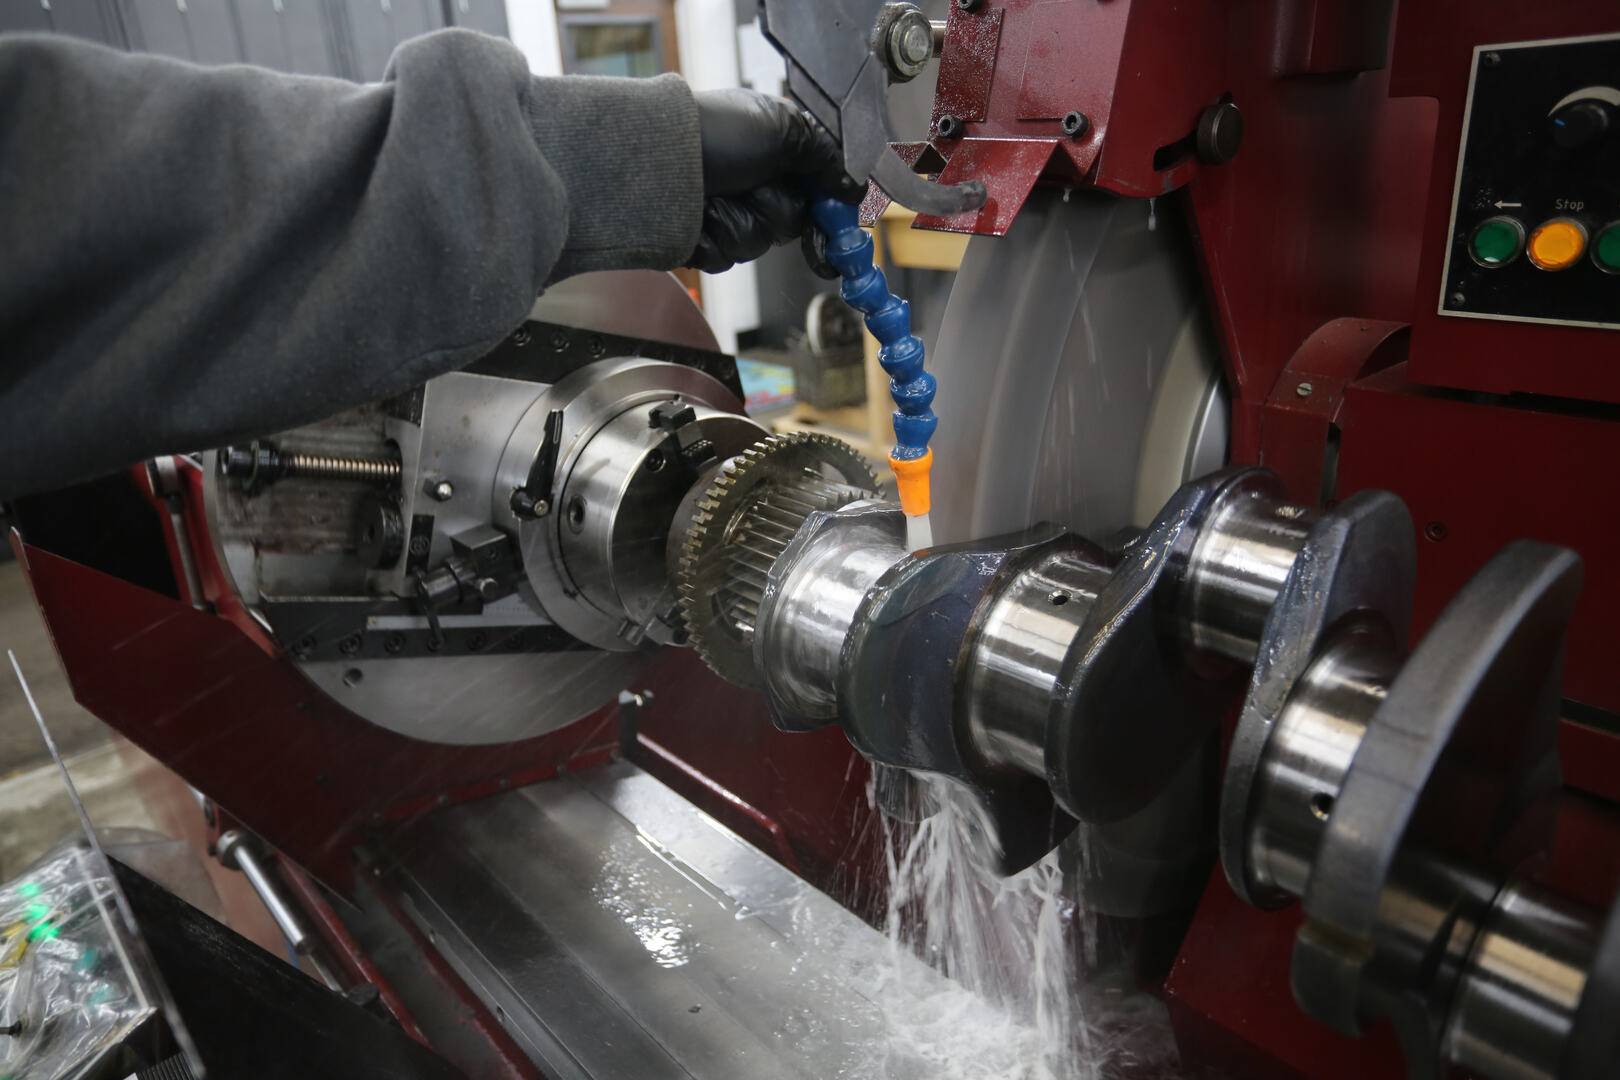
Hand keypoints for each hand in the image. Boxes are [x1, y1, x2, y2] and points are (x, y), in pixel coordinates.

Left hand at [686, 89, 861, 273]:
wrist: (658, 159)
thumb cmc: (715, 132)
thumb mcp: (784, 129)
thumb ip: (826, 158)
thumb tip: (856, 187)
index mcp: (777, 154)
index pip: (818, 193)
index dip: (829, 212)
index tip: (838, 229)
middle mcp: (755, 183)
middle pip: (791, 222)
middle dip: (774, 207)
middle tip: (752, 185)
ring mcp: (729, 213)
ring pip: (758, 242)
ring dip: (740, 220)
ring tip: (715, 193)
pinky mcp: (705, 241)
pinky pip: (726, 257)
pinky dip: (714, 236)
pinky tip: (699, 214)